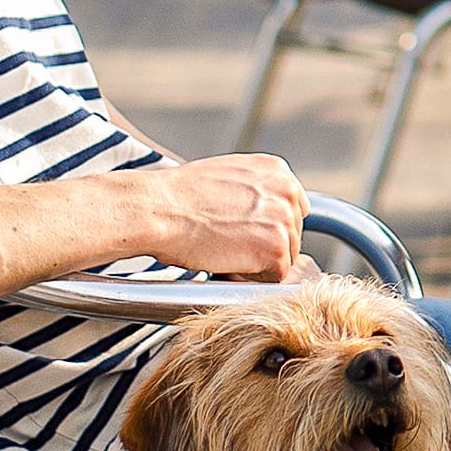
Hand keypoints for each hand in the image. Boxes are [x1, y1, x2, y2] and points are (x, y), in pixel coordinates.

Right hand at [121, 152, 304, 280]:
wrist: (158, 209)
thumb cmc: (178, 196)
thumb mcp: (227, 175)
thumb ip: (255, 189)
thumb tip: (264, 212)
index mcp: (277, 171)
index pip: (292, 208)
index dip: (267, 227)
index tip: (246, 233)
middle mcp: (288, 191)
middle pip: (291, 234)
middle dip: (264, 246)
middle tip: (228, 244)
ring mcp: (285, 221)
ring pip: (285, 257)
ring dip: (257, 263)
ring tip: (224, 252)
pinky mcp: (277, 250)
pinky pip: (275, 277)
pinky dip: (251, 278)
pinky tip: (226, 264)